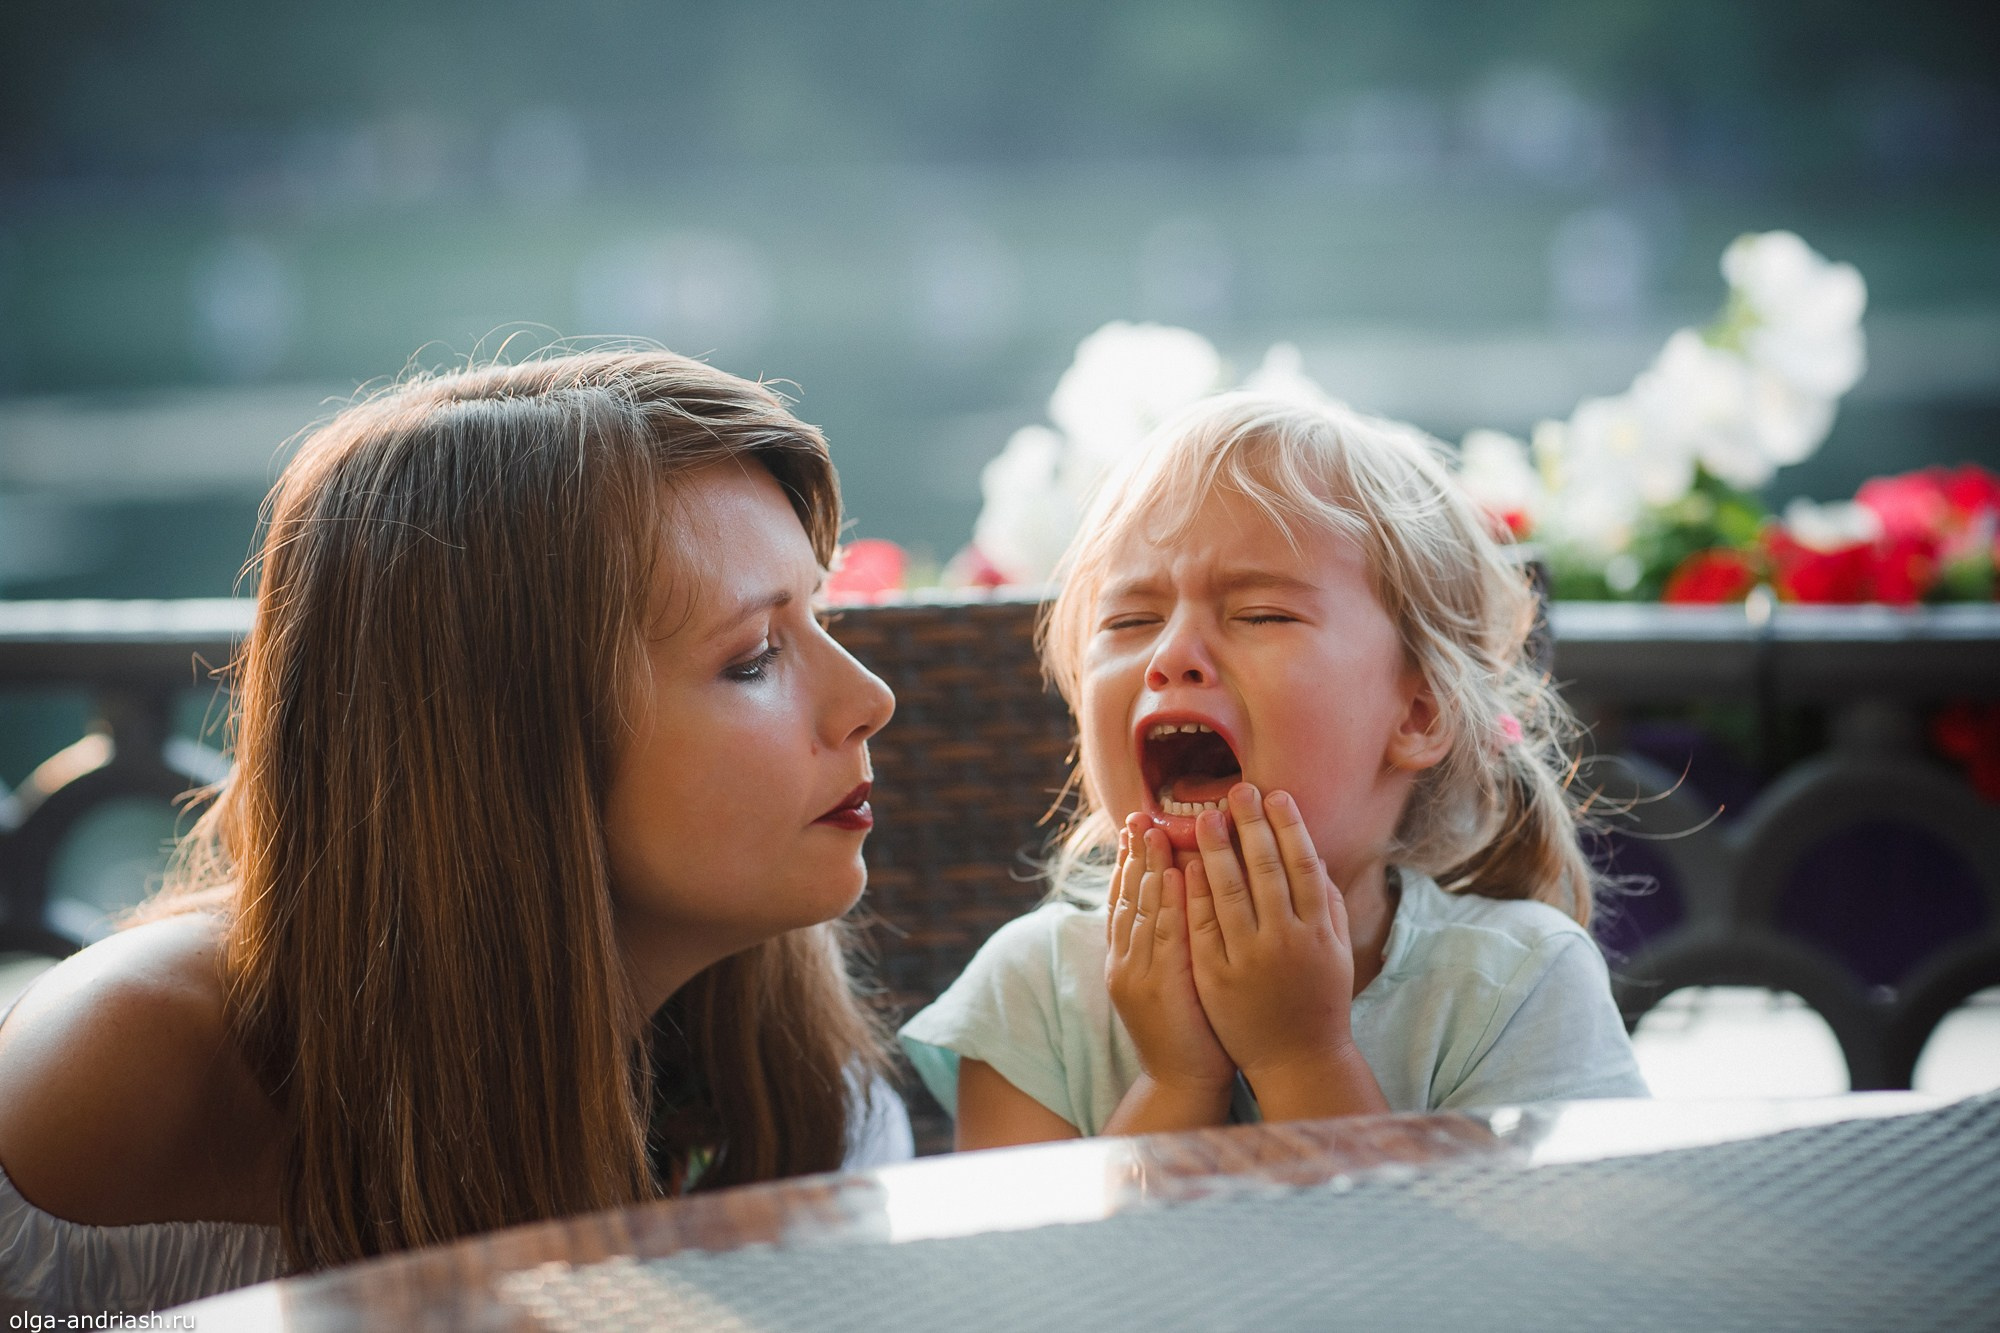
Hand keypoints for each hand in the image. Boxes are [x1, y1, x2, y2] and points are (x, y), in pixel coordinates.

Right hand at [1106, 816, 1234, 1096]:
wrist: (1183, 1084)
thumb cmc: (1190, 1030)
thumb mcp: (1171, 979)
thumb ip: (1170, 941)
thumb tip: (1180, 897)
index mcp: (1125, 959)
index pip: (1123, 900)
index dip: (1127, 862)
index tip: (1134, 827)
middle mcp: (1124, 962)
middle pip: (1126, 897)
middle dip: (1133, 854)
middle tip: (1139, 814)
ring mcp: (1137, 975)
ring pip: (1141, 910)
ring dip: (1147, 867)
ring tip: (1154, 829)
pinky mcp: (1157, 989)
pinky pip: (1163, 937)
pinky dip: (1167, 904)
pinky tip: (1174, 875)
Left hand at [1183, 784, 1357, 1084]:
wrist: (1297, 1060)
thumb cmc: (1320, 998)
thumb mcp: (1337, 950)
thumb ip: (1329, 903)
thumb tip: (1314, 853)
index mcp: (1319, 930)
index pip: (1303, 864)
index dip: (1289, 826)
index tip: (1275, 795)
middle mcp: (1286, 941)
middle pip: (1266, 869)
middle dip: (1251, 825)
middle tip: (1237, 790)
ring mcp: (1248, 959)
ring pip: (1229, 892)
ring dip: (1216, 850)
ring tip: (1204, 817)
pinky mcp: (1216, 977)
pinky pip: (1202, 926)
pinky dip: (1194, 893)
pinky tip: (1186, 865)